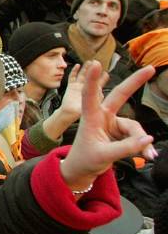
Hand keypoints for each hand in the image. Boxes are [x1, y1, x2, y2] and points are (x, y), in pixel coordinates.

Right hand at [58, 62, 107, 119]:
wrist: (67, 115)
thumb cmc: (79, 115)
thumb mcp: (90, 111)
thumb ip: (96, 104)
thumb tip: (102, 96)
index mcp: (93, 95)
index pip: (100, 85)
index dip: (103, 79)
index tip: (106, 73)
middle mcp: (86, 89)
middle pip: (92, 78)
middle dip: (95, 71)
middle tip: (98, 63)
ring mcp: (78, 87)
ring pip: (83, 75)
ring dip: (86, 68)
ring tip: (90, 62)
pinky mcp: (71, 87)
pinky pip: (72, 77)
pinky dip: (74, 71)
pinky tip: (77, 66)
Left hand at [61, 62, 156, 190]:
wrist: (83, 169)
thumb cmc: (85, 159)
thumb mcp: (103, 156)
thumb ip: (125, 148)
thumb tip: (148, 139)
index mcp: (90, 117)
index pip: (90, 96)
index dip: (92, 80)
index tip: (95, 64)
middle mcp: (102, 116)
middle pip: (120, 96)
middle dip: (136, 82)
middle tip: (151, 68)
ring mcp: (113, 123)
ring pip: (134, 127)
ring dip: (141, 141)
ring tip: (148, 156)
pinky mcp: (121, 132)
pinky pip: (137, 137)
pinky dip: (142, 146)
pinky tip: (148, 156)